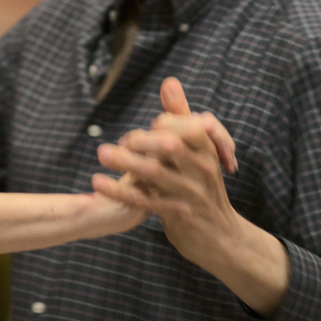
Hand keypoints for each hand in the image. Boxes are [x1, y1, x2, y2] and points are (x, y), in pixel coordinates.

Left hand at [90, 77, 239, 267]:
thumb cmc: (202, 188)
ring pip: (155, 173)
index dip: (163, 125)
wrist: (222, 239)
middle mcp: (202, 170)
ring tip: (101, 154)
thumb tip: (169, 82)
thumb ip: (181, 117)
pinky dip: (120, 190)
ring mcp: (190, 194)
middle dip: (142, 140)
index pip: (187, 128)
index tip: (145, 130)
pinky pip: (144, 200)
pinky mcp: (177, 216)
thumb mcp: (199, 153)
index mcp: (207, 151)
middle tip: (117, 142)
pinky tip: (98, 183)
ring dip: (125, 162)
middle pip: (170, 146)